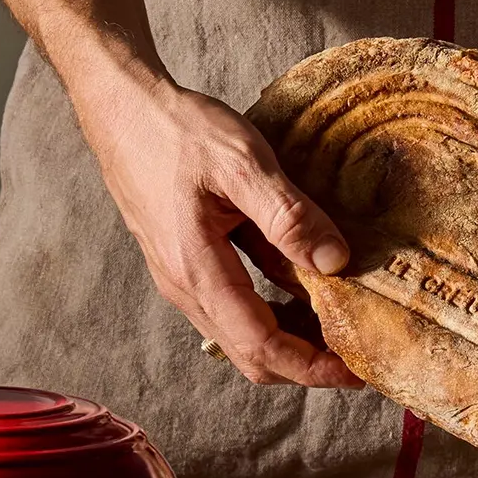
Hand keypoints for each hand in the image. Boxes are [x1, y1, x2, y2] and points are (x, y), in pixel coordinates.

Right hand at [79, 71, 362, 388]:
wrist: (121, 107)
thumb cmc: (176, 130)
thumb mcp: (242, 163)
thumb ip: (289, 216)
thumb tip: (335, 262)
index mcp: (198, 270)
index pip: (261, 345)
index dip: (311, 367)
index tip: (356, 370)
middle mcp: (185, 286)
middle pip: (251, 353)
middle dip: (305, 364)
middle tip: (356, 352)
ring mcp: (180, 277)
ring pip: (240, 333)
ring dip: (289, 338)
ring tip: (337, 322)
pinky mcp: (183, 261)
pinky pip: (231, 306)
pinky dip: (270, 309)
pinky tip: (299, 284)